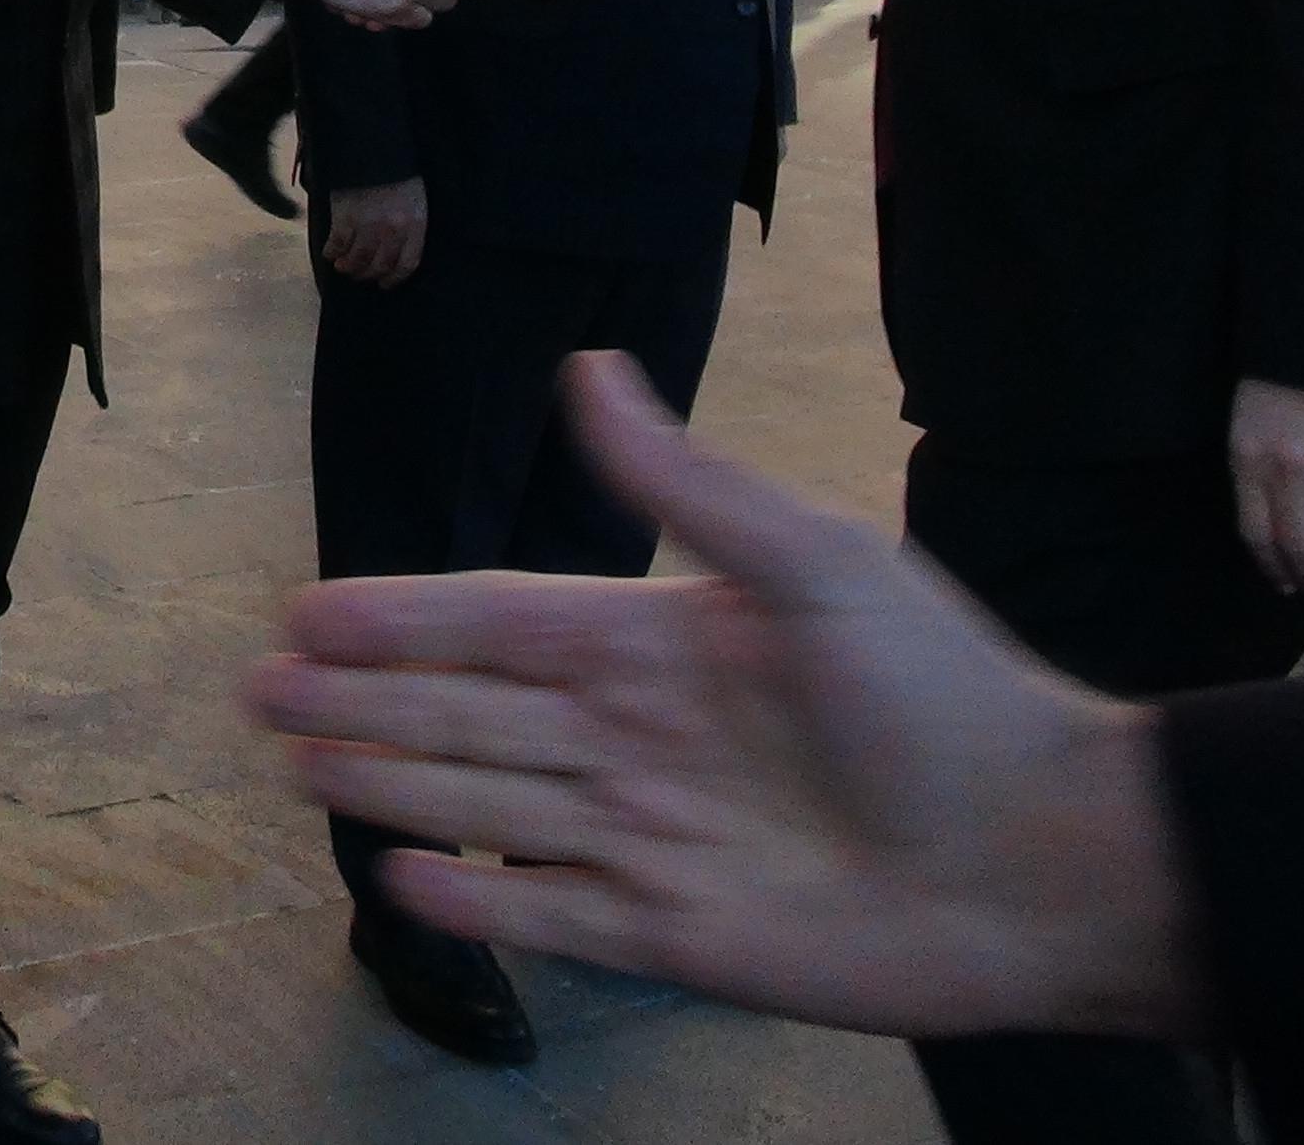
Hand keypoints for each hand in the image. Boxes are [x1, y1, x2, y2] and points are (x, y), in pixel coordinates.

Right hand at [241, 352, 1202, 1042]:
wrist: (1048, 858)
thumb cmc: (949, 697)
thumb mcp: (816, 562)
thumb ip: (684, 485)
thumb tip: (590, 367)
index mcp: (667, 642)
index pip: (502, 622)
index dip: (403, 617)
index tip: (306, 608)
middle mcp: (642, 738)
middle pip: (470, 714)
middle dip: (362, 700)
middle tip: (255, 689)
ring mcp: (652, 839)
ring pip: (488, 804)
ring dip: (391, 783)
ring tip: (296, 766)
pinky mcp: (676, 937)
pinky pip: (550, 913)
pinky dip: (474, 899)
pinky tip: (401, 876)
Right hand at [320, 179, 430, 286]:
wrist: (372, 148)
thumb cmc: (396, 172)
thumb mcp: (415, 199)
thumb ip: (409, 225)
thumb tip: (395, 250)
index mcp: (415, 225)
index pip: (407, 264)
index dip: (394, 278)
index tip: (385, 283)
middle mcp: (393, 231)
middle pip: (380, 266)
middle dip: (368, 274)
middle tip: (360, 275)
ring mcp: (368, 226)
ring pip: (357, 261)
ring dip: (348, 267)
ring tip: (343, 266)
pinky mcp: (345, 219)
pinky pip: (337, 246)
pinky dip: (331, 253)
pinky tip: (330, 252)